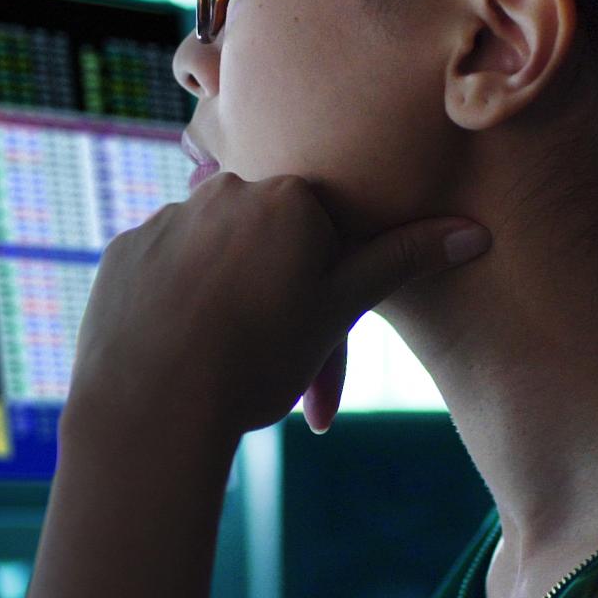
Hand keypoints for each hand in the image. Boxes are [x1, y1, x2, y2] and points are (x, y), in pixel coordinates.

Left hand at [64, 171, 490, 442]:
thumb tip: (474, 232)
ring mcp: (166, 220)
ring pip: (215, 257)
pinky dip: (178, 308)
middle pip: (266, 241)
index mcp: (287, 197)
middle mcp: (222, 191)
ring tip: (225, 368)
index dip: (327, 290)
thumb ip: (400, 262)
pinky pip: (164, 273)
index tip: (317, 342)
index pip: (324, 230)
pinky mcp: (123, 254)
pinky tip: (181, 355)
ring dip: (228, 301)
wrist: (152, 405)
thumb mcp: (339, 312)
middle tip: (274, 368)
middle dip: (278, 298)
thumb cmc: (257, 360)